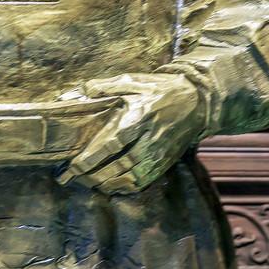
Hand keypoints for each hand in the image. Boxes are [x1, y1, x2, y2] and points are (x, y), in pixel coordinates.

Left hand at [57, 72, 204, 194]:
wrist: (196, 101)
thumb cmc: (160, 89)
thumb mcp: (134, 81)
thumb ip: (107, 86)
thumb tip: (82, 89)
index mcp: (141, 117)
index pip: (112, 143)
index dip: (92, 157)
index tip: (72, 166)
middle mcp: (150, 139)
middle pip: (119, 165)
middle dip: (94, 175)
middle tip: (73, 178)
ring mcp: (159, 154)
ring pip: (130, 177)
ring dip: (107, 183)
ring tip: (88, 182)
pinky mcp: (164, 162)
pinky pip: (143, 181)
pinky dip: (125, 187)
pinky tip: (110, 186)